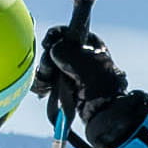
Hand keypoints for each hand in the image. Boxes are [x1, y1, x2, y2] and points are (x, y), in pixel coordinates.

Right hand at [31, 0, 147, 147]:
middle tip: (49, 71)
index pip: (69, 32)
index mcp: (91, 45)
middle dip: (48, 60)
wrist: (104, 114)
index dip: (56, 35)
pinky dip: (44, 84)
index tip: (48, 43)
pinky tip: (43, 90)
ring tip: (46, 84)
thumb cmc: (99, 87)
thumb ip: (65, 51)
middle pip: (56, 50)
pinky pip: (50, 80)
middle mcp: (82, 56)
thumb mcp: (82, 64)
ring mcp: (74, 72)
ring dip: (45, 73)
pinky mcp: (67, 87)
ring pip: (51, 65)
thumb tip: (54, 49)